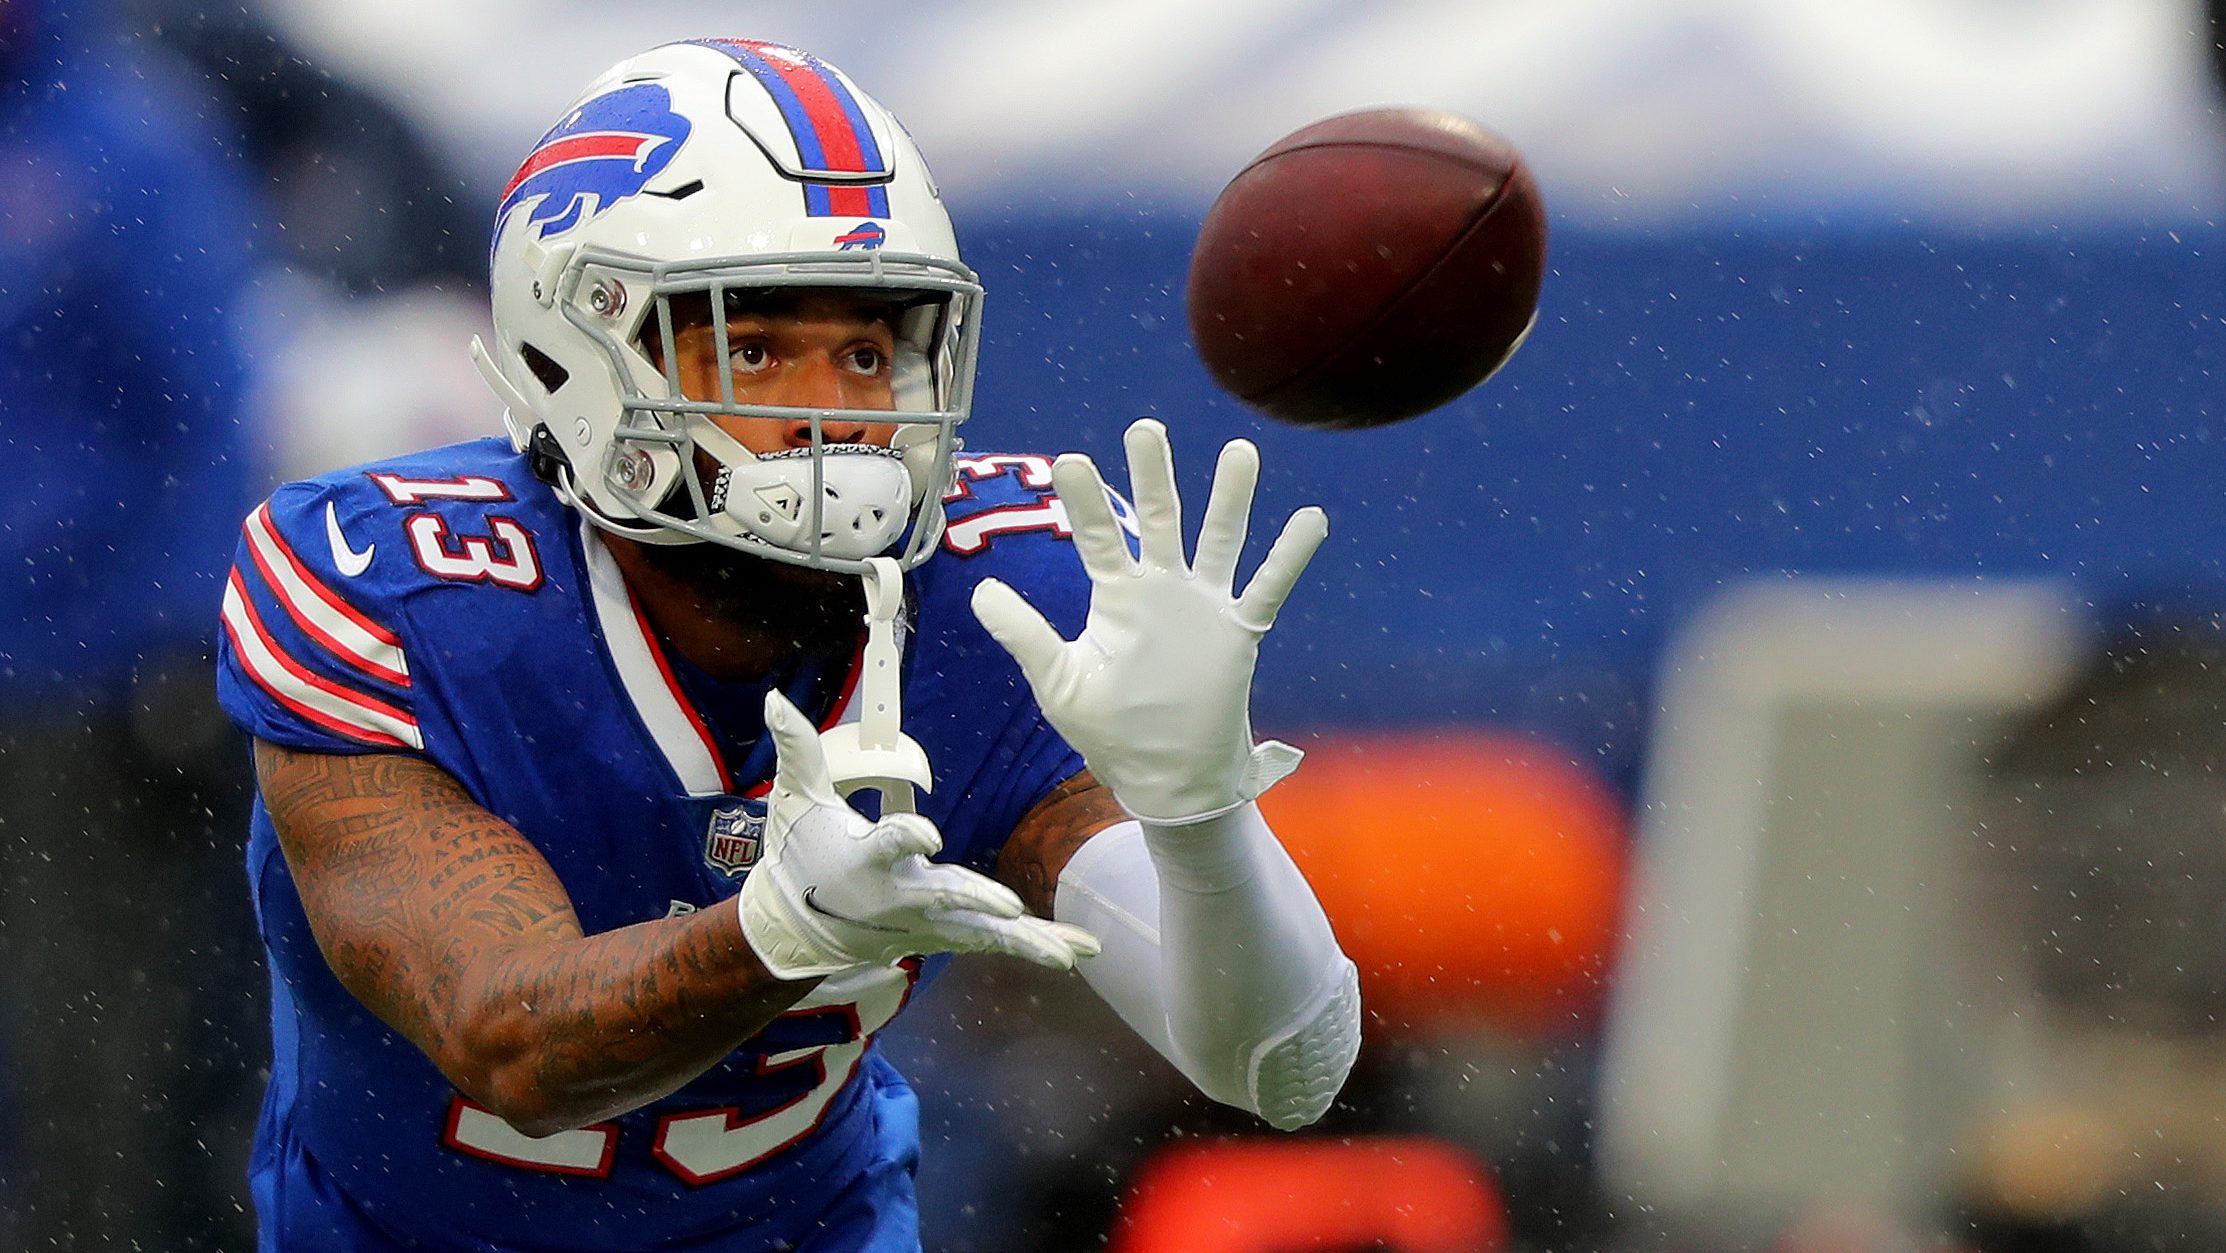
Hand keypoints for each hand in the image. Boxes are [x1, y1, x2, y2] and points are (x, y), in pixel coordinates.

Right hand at [738, 691, 1101, 980]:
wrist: (797, 927)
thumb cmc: (800, 854)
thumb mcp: (794, 800)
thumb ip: (797, 749)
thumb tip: (776, 697)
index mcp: (865, 860)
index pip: (888, 844)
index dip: (906, 837)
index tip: (927, 831)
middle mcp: (899, 897)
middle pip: (943, 897)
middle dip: (976, 902)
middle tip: (1009, 908)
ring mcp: (924, 923)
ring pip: (979, 932)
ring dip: (1025, 940)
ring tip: (1068, 952)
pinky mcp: (942, 935)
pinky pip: (992, 942)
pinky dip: (1033, 946)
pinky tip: (1076, 951)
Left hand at [971, 418, 1327, 823]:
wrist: (1166, 778)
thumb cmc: (1111, 732)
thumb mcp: (1059, 683)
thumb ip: (1025, 635)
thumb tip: (979, 593)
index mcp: (1117, 597)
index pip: (1100, 536)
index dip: (1086, 501)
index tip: (1071, 462)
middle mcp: (1161, 589)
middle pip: (1160, 518)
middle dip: (1154, 475)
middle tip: (1145, 429)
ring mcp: (1203, 607)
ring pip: (1220, 538)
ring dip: (1229, 497)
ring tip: (1239, 451)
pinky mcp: (1238, 632)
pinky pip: (1268, 588)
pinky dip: (1290, 556)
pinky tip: (1312, 518)